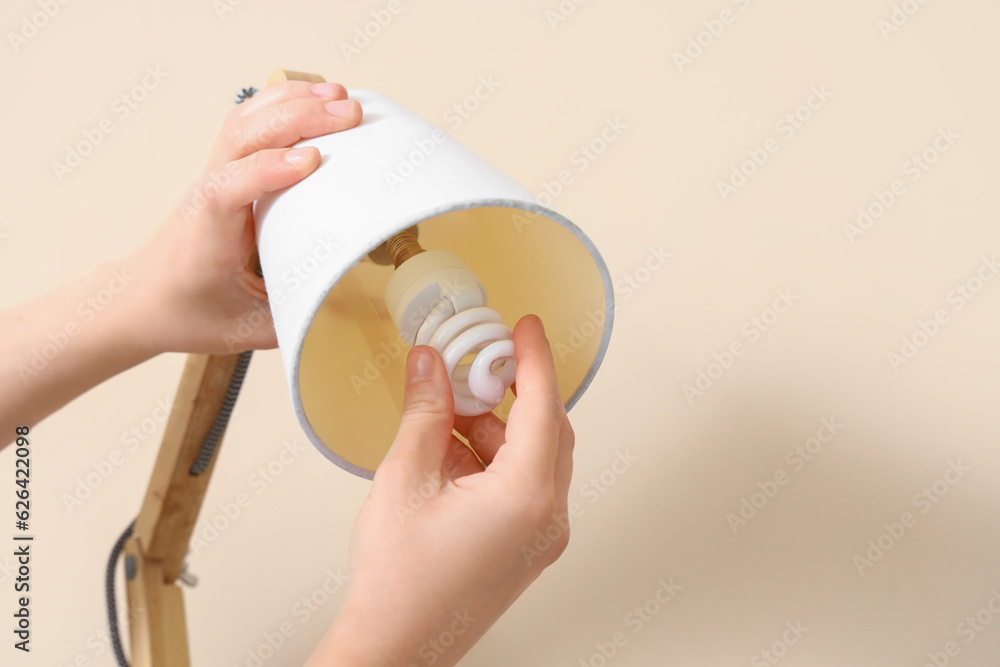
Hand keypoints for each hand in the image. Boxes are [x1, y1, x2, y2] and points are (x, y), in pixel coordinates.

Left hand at [123, 80, 362, 353]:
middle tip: (348, 116)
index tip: (312, 162)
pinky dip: (284, 102)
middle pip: (241, 137)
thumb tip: (350, 303)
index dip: (267, 170)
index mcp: (207, 236)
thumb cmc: (189, 311)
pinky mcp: (226, 167)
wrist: (142, 297)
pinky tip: (317, 99)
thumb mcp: (247, 331)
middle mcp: (207, 195)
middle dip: (296, 118)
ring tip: (340, 98)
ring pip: (245, 120)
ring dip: (292, 102)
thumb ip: (295, 318)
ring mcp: (214, 174)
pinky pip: (250, 121)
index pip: (227, 188)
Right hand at [306, 315, 574, 666]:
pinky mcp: (527, 549)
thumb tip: (432, 366)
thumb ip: (425, 412)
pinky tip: (450, 454)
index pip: (543, 407)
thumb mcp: (406, 479)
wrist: (396, 646)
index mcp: (526, 498)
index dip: (534, 359)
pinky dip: (492, 461)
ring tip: (444, 416)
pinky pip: (523, 486)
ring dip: (494, 429)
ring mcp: (541, 537)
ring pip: (532, 458)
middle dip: (510, 394)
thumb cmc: (400, 584)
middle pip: (546, 431)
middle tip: (477, 367)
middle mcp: (547, 519)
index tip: (526, 328)